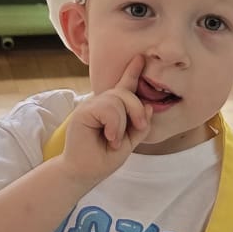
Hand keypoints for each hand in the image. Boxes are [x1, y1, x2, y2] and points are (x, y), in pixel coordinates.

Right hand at [57, 58, 151, 186]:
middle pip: (126, 92)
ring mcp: (91, 106)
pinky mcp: (83, 112)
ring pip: (118, 99)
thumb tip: (148, 106)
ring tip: (115, 140)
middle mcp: (101, 104)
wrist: (85, 173)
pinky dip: (114, 125)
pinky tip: (109, 137)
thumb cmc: (104, 158)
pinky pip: (108, 108)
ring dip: (123, 123)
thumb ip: (140, 125)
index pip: (124, 86)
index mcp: (112, 109)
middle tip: (139, 127)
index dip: (133, 72)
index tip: (141, 58)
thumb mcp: (129, 142)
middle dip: (137, 109)